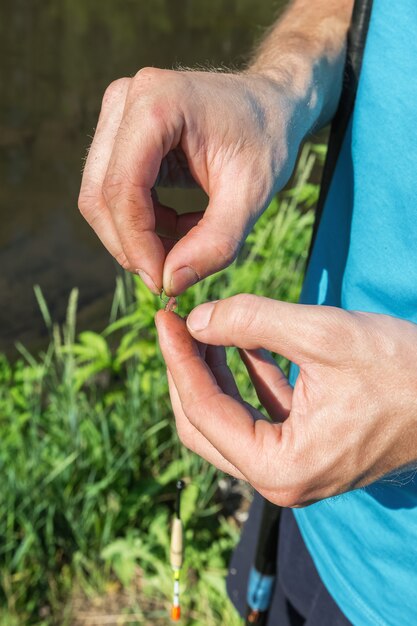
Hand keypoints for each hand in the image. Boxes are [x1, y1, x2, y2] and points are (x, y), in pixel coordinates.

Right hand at [79, 68, 315, 294]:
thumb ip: (215, 243)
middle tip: (168, 277)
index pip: (123, 187)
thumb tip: (171, 282)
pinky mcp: (121, 132)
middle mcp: (127, 99)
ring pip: (100, 196)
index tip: (162, 282)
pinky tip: (179, 225)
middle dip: (130, 245)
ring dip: (135, 235)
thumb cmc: (266, 141)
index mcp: (157, 102)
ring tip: (184, 244)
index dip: (136, 243)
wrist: (272, 104)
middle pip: (100, 194)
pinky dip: (141, 221)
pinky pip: (113, 191)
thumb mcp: (252, 195)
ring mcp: (118, 113)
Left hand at [155, 296, 416, 506]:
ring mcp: (294, 466)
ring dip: (212, 372)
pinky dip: (245, 377)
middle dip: (187, 371)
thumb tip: (195, 319)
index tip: (164, 318)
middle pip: (205, 425)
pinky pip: (259, 413)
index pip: (204, 412)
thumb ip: (251, 321)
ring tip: (202, 325)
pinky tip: (241, 341)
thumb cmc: (403, 369)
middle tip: (176, 323)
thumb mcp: (323, 334)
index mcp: (280, 466)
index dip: (177, 361)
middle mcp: (280, 479)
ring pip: (228, 420)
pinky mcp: (307, 446)